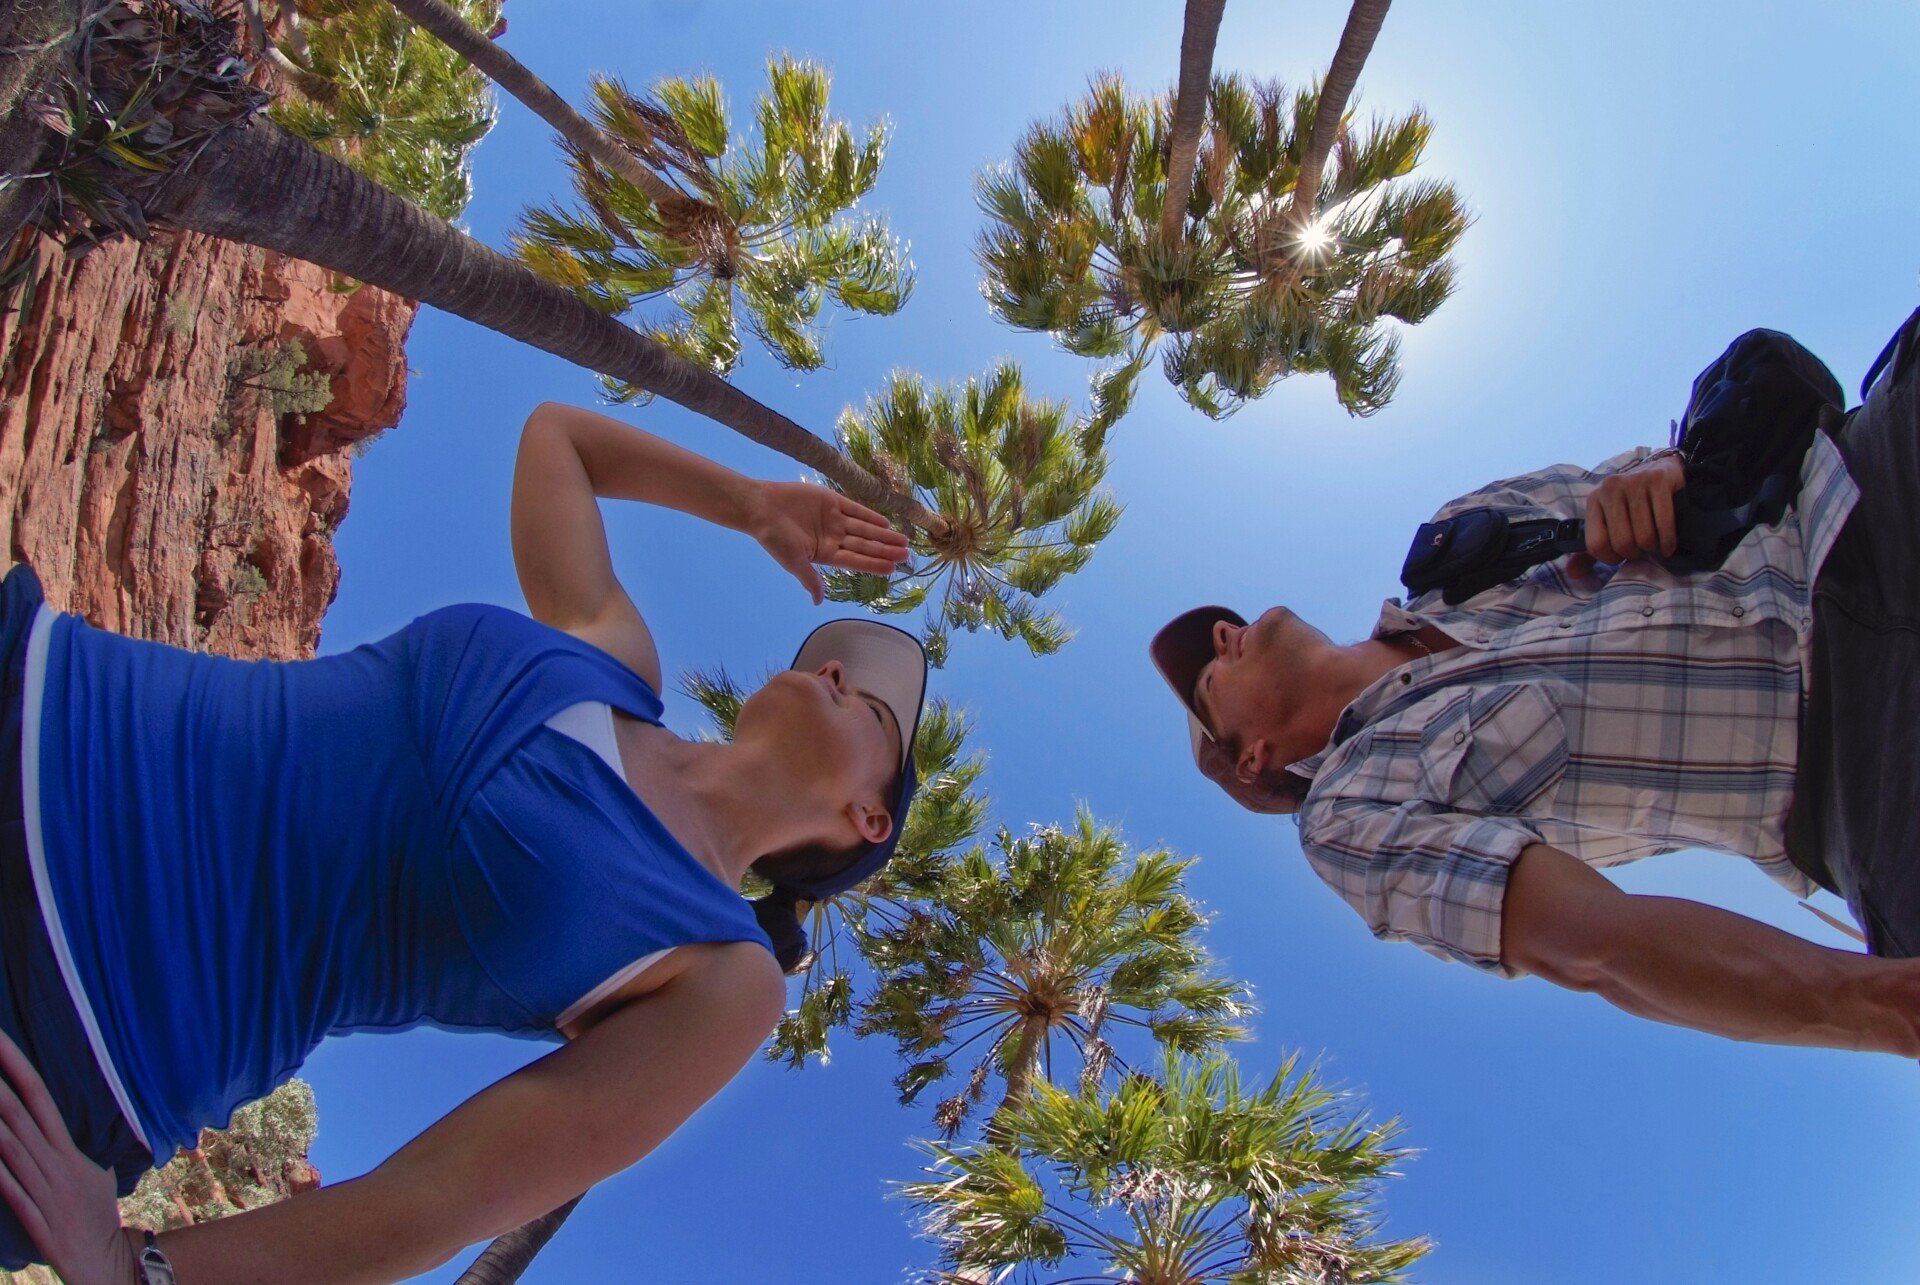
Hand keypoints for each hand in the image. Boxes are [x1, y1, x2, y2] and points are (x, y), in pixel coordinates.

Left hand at [0, 1027, 139, 1283]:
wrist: (105, 1260)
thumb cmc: (96, 1215)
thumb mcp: (94, 1172)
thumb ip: (71, 1149)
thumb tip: (54, 1126)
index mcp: (68, 1148)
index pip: (41, 1096)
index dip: (18, 1067)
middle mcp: (55, 1162)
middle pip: (21, 1112)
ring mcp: (44, 1189)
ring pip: (11, 1146)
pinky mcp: (36, 1220)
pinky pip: (9, 1191)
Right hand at [745, 481, 911, 604]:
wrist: (760, 507)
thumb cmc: (774, 538)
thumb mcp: (793, 562)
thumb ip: (809, 579)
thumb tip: (818, 601)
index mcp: (826, 554)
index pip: (856, 561)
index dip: (875, 564)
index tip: (894, 568)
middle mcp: (833, 538)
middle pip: (865, 545)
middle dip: (886, 550)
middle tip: (907, 554)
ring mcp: (834, 520)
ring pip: (865, 528)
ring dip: (883, 534)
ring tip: (903, 540)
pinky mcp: (831, 501)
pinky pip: (855, 509)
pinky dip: (870, 515)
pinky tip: (886, 522)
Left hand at [1583, 451, 1684, 563]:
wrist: (1660, 469)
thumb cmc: (1631, 504)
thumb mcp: (1607, 522)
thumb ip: (1590, 549)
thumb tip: (1572, 574)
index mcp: (1594, 500)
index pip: (1596, 544)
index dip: (1610, 558)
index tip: (1620, 556)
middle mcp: (1610, 488)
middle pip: (1622, 542)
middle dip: (1635, 553)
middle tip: (1641, 549)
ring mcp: (1635, 482)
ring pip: (1644, 536)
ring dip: (1653, 548)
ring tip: (1654, 544)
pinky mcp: (1658, 481)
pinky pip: (1664, 523)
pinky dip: (1668, 541)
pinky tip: (1668, 546)